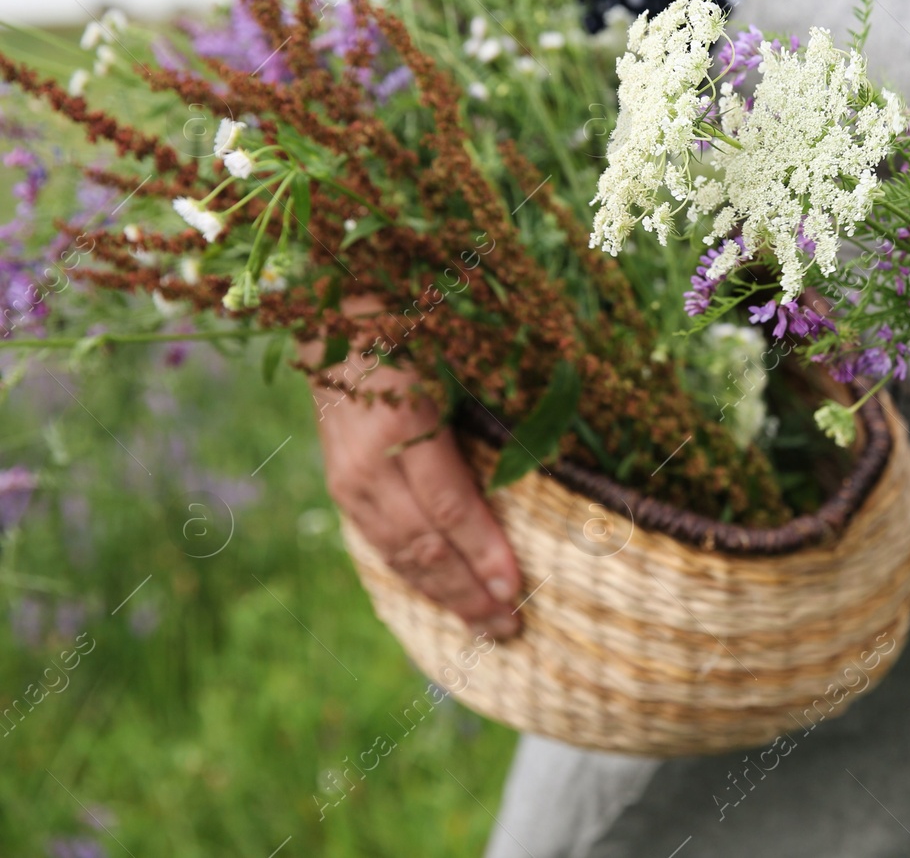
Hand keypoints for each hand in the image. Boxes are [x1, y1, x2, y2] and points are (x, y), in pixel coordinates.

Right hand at [310, 356, 523, 637]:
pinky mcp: (342, 486)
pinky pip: (381, 544)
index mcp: (402, 426)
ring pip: (399, 554)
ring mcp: (347, 478)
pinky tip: (445, 598)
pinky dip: (416, 577)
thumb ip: (492, 419)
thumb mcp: (459, 364)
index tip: (515, 589)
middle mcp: (367, 462)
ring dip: (445, 595)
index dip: (483, 551)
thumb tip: (542, 468)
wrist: (336, 312)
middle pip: (423, 544)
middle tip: (510, 628)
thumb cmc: (417, 328)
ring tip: (486, 627)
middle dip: (468, 592)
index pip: (449, 506)